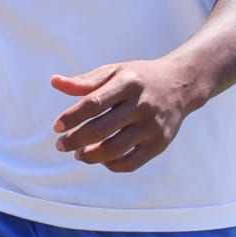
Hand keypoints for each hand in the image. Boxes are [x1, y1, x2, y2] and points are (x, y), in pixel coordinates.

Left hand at [50, 58, 201, 172]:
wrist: (180, 85)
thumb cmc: (139, 78)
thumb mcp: (114, 71)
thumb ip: (85, 81)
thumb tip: (55, 82)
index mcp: (127, 83)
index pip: (94, 103)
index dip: (72, 117)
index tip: (57, 127)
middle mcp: (141, 105)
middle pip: (102, 129)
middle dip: (76, 140)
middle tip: (61, 145)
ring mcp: (152, 127)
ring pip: (115, 149)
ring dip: (91, 156)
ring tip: (78, 155)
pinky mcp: (160, 144)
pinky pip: (132, 163)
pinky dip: (112, 165)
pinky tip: (100, 159)